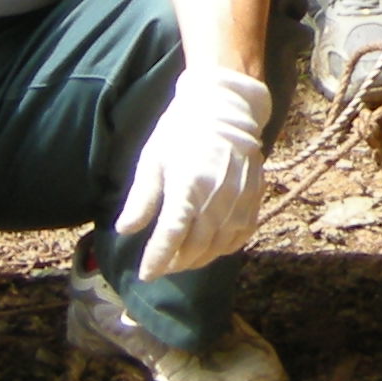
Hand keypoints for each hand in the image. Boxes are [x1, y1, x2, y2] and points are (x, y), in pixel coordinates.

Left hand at [113, 63, 272, 282]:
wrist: (226, 106)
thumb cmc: (182, 131)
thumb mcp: (153, 160)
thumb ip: (142, 199)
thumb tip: (126, 230)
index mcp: (187, 186)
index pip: (171, 236)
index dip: (157, 259)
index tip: (146, 274)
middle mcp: (216, 198)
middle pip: (195, 247)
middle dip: (176, 262)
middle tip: (163, 266)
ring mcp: (239, 199)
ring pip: (218, 246)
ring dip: (199, 259)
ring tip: (183, 260)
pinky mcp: (254, 197)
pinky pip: (241, 235)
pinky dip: (225, 248)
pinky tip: (212, 248)